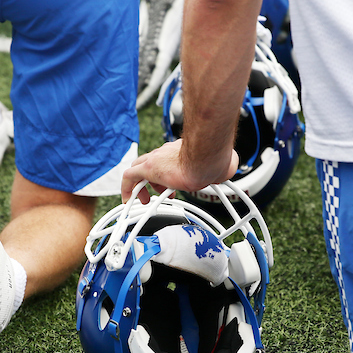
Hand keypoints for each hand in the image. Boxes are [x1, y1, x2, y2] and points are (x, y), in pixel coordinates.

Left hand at [120, 139, 238, 203]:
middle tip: (157, 194)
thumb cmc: (214, 160)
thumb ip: (218, 166)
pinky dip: (126, 188)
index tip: (166, 186)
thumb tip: (227, 168)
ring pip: (139, 169)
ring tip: (145, 201)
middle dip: (152, 181)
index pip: (165, 159)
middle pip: (150, 163)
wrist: (207, 157)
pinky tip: (127, 201)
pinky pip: (129, 177)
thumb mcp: (216, 165)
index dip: (163, 174)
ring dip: (142, 186)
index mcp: (180, 151)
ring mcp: (157, 159)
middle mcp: (166, 152)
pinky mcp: (149, 167)